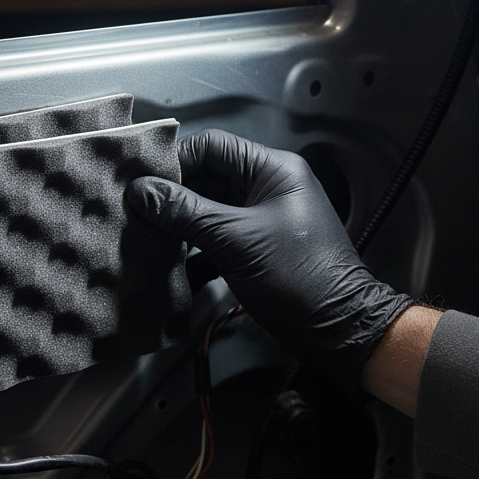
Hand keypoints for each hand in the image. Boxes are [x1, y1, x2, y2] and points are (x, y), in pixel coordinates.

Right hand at [125, 130, 413, 393]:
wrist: (338, 331)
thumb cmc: (303, 280)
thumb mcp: (234, 240)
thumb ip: (184, 212)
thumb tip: (142, 192)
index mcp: (272, 170)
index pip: (211, 147)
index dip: (175, 163)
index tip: (144, 185)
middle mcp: (266, 188)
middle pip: (205, 179)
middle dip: (171, 198)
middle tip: (140, 215)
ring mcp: (260, 220)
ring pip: (206, 211)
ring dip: (179, 227)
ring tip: (151, 241)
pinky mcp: (254, 250)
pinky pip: (214, 240)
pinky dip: (194, 253)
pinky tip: (175, 269)